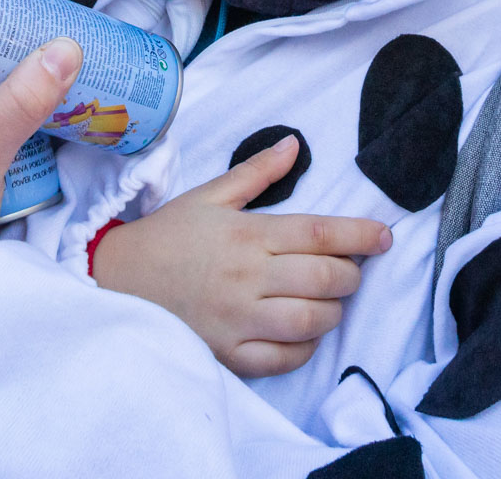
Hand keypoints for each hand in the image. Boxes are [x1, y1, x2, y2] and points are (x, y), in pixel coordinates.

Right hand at [92, 135, 392, 378]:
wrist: (115, 280)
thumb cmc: (167, 236)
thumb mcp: (209, 196)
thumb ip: (257, 173)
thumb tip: (294, 144)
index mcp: (247, 234)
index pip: (319, 233)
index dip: (361, 234)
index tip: (385, 236)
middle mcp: (247, 277)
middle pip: (325, 278)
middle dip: (351, 274)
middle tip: (350, 269)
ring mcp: (238, 319)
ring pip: (311, 320)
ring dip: (334, 311)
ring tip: (329, 299)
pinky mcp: (229, 353)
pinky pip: (284, 357)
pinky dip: (306, 347)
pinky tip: (304, 331)